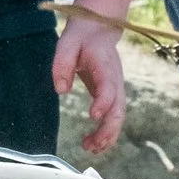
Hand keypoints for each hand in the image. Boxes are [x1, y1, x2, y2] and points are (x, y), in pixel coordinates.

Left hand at [52, 9, 127, 154]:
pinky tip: (92, 144)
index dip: (103, 102)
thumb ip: (62, 64)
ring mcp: (116, 89)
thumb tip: (61, 90)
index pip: (108, 87)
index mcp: (105, 66)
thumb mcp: (67, 43)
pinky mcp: (112, 95)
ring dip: (107, 136)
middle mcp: (115, 80)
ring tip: (89, 148)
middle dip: (108, 130)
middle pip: (118, 109)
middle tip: (92, 145)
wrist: (99, 29)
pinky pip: (113, 117)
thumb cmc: (82, 37)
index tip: (93, 115)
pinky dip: (106, 133)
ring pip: (118, 117)